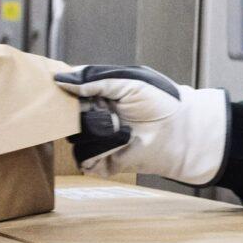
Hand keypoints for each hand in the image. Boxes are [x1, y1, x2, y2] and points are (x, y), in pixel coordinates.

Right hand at [53, 65, 227, 183]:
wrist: (180, 129)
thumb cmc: (160, 102)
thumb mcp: (127, 81)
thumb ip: (94, 80)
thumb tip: (61, 81)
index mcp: (96, 97)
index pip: (67, 94)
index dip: (65, 91)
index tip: (63, 87)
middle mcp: (93, 119)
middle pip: (67, 116)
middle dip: (84, 111)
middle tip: (105, 107)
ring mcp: (96, 142)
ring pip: (75, 136)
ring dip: (97, 129)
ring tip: (120, 124)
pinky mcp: (100, 163)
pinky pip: (84, 157)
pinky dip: (102, 147)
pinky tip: (123, 140)